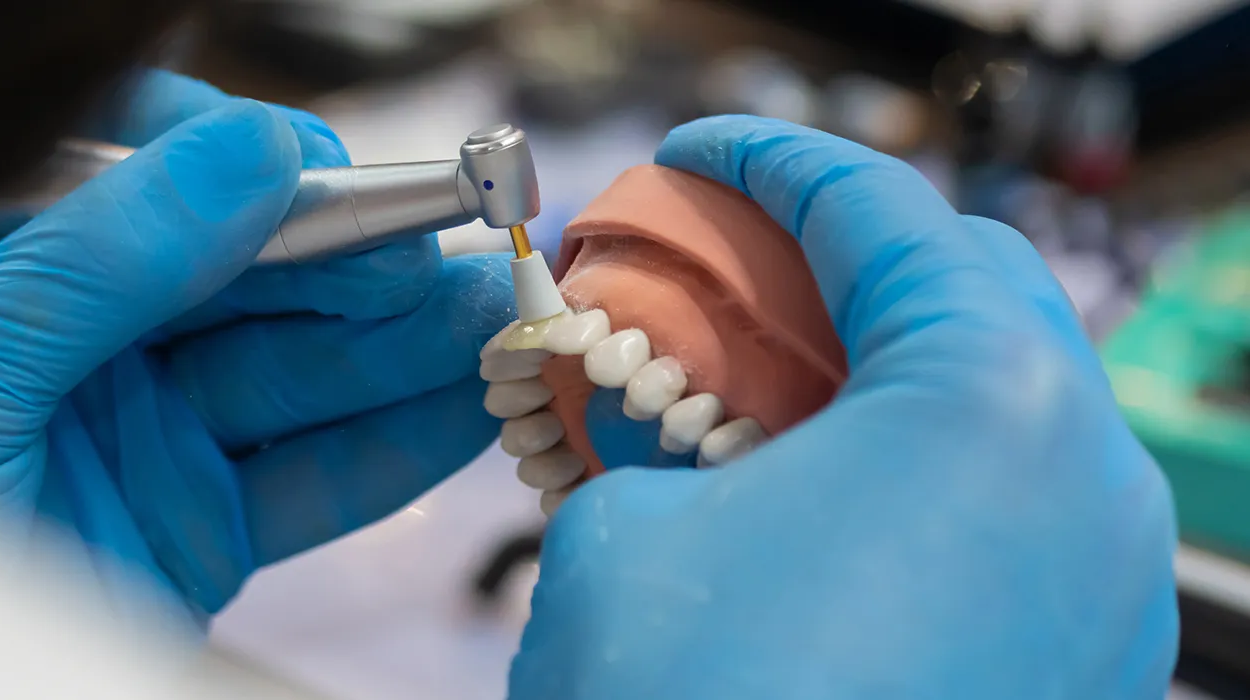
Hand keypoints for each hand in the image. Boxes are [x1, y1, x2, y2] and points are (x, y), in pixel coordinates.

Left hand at [0, 70, 513, 620]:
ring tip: (498, 325)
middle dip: (363, 270)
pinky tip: (466, 409)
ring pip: (301, 379)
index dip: (254, 168)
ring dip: (409, 352)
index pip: (151, 178)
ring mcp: (154, 436)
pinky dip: (394, 450)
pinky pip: (310, 481)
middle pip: (254, 280)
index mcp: (15, 278)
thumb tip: (252, 154)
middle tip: (453, 258)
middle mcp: (93, 345)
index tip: (334, 176)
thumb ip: (106, 259)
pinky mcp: (202, 526)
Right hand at [509, 117, 1177, 698]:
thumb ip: (652, 443)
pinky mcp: (1075, 666)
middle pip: (964, 291)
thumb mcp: (622, 537)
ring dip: (873, 373)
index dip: (767, 163)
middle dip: (836, 261)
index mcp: (990, 406)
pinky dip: (913, 471)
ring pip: (993, 407)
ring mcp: (1100, 586)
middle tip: (731, 268)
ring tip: (760, 386)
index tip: (700, 156)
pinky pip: (1005, 511)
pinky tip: (811, 496)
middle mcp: (1085, 485)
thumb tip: (652, 421)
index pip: (878, 212)